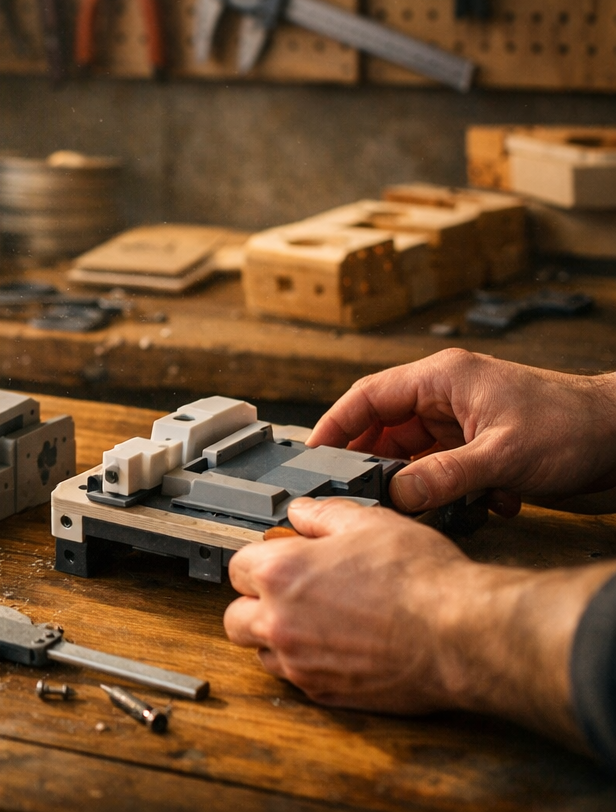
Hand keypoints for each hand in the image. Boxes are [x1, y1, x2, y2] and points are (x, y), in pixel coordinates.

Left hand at [225, 498, 473, 713]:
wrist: (460, 634)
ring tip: (312, 623)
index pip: (236, 568)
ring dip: (276, 638)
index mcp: (281, 575)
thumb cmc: (420, 579)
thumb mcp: (370, 523)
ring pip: (262, 653)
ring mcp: (300, 663)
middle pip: (235, 617)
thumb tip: (302, 513)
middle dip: (254, 604)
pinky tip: (336, 649)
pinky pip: (296, 680)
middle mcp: (280, 622)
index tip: (278, 561)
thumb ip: (324, 515)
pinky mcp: (326, 694)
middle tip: (286, 595)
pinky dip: (306, 666)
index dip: (260, 561)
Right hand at [307, 349, 615, 512]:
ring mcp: (463, 423)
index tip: (312, 455)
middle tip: (356, 494)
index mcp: (442, 378)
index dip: (335, 424)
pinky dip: (449, 493)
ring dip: (417, 484)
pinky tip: (478, 507)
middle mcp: (447, 397)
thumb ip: (443, 476)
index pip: (368, 396)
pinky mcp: (480, 448)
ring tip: (419, 508)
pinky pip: (442, 471)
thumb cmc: (574, 426)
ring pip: (413, 454)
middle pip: (385, 428)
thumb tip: (397, 496)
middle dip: (373, 463)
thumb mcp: (502, 455)